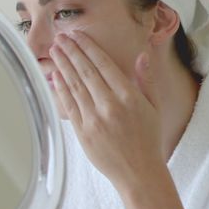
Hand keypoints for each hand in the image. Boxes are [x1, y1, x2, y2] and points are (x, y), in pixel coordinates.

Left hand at [50, 31, 162, 191]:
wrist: (139, 172)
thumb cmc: (149, 139)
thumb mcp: (154, 106)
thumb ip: (146, 79)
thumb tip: (142, 54)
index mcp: (129, 97)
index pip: (104, 65)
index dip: (89, 47)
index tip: (78, 35)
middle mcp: (109, 106)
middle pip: (85, 71)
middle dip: (72, 51)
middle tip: (61, 37)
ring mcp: (94, 120)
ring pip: (74, 86)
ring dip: (63, 65)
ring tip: (54, 50)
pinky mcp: (83, 133)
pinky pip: (69, 106)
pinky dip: (61, 89)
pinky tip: (56, 75)